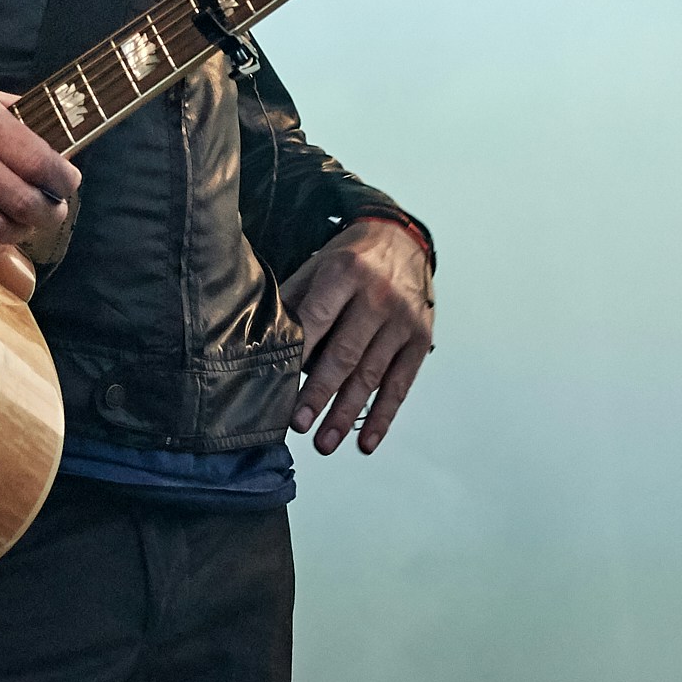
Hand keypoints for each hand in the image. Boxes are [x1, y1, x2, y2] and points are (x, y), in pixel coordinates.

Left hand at [287, 218, 434, 455]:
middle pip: (346, 353)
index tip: (280, 387)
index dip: (299, 356)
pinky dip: (383, 416)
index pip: (318, 320)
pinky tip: (366, 441)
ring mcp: (402, 320)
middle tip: (299, 425)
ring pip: (372, 374)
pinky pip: (401, 384)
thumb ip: (293, 300)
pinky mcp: (420, 339)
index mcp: (345, 273)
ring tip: (325, 442)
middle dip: (321, 393)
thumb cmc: (351, 258)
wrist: (402, 239)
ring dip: (348, 413)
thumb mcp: (317, 266)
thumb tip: (260, 340)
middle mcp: (378, 296)